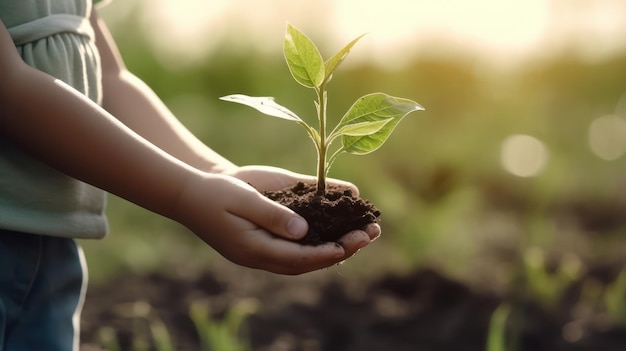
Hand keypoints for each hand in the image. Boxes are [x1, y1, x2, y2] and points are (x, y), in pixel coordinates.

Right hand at [175, 172, 377, 274]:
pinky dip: (320, 244)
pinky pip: (298, 250)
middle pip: (308, 262)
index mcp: (254, 249)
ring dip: (336, 248)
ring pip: (306, 259)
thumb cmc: (216, 193)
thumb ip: (272, 214)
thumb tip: (304, 230)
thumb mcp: (243, 198)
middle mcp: (262, 256)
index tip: (352, 243)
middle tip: (371, 234)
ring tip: (365, 233)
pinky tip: (340, 232)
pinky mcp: (265, 243)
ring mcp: (263, 252)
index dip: (327, 252)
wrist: (192, 195)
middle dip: (342, 249)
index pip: (298, 257)